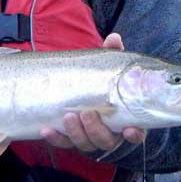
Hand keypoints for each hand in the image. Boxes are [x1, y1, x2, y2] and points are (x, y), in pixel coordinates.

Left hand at [41, 33, 145, 152]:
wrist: (74, 87)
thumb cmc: (98, 79)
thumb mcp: (105, 66)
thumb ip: (111, 54)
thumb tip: (114, 38)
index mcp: (123, 118)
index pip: (134, 133)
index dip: (134, 134)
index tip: (129, 129)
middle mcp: (108, 132)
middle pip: (105, 140)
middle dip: (96, 129)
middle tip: (87, 112)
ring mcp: (87, 137)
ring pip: (85, 143)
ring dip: (76, 132)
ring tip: (68, 115)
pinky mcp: (69, 139)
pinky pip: (62, 143)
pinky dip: (56, 138)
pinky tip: (46, 130)